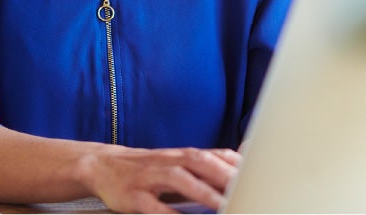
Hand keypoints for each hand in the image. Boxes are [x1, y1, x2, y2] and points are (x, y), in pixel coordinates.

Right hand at [79, 146, 240, 212]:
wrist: (103, 166)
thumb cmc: (150, 169)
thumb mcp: (179, 162)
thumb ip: (210, 164)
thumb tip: (245, 162)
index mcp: (184, 156)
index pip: (216, 156)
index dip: (239, 166)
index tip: (262, 177)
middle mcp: (169, 162)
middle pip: (201, 162)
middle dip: (225, 175)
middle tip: (248, 190)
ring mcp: (150, 177)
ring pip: (180, 179)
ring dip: (204, 192)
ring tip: (224, 205)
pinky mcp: (133, 195)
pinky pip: (153, 205)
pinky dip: (169, 213)